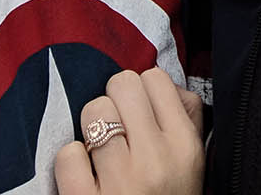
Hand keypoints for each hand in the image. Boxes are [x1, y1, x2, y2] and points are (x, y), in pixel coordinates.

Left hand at [55, 68, 203, 194]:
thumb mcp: (192, 163)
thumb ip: (187, 116)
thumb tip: (167, 84)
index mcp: (184, 145)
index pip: (154, 79)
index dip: (142, 91)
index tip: (140, 111)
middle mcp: (155, 159)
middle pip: (122, 84)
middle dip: (115, 101)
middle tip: (118, 126)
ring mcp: (119, 181)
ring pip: (93, 111)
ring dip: (92, 129)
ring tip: (101, 150)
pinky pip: (68, 154)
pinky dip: (72, 162)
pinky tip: (85, 175)